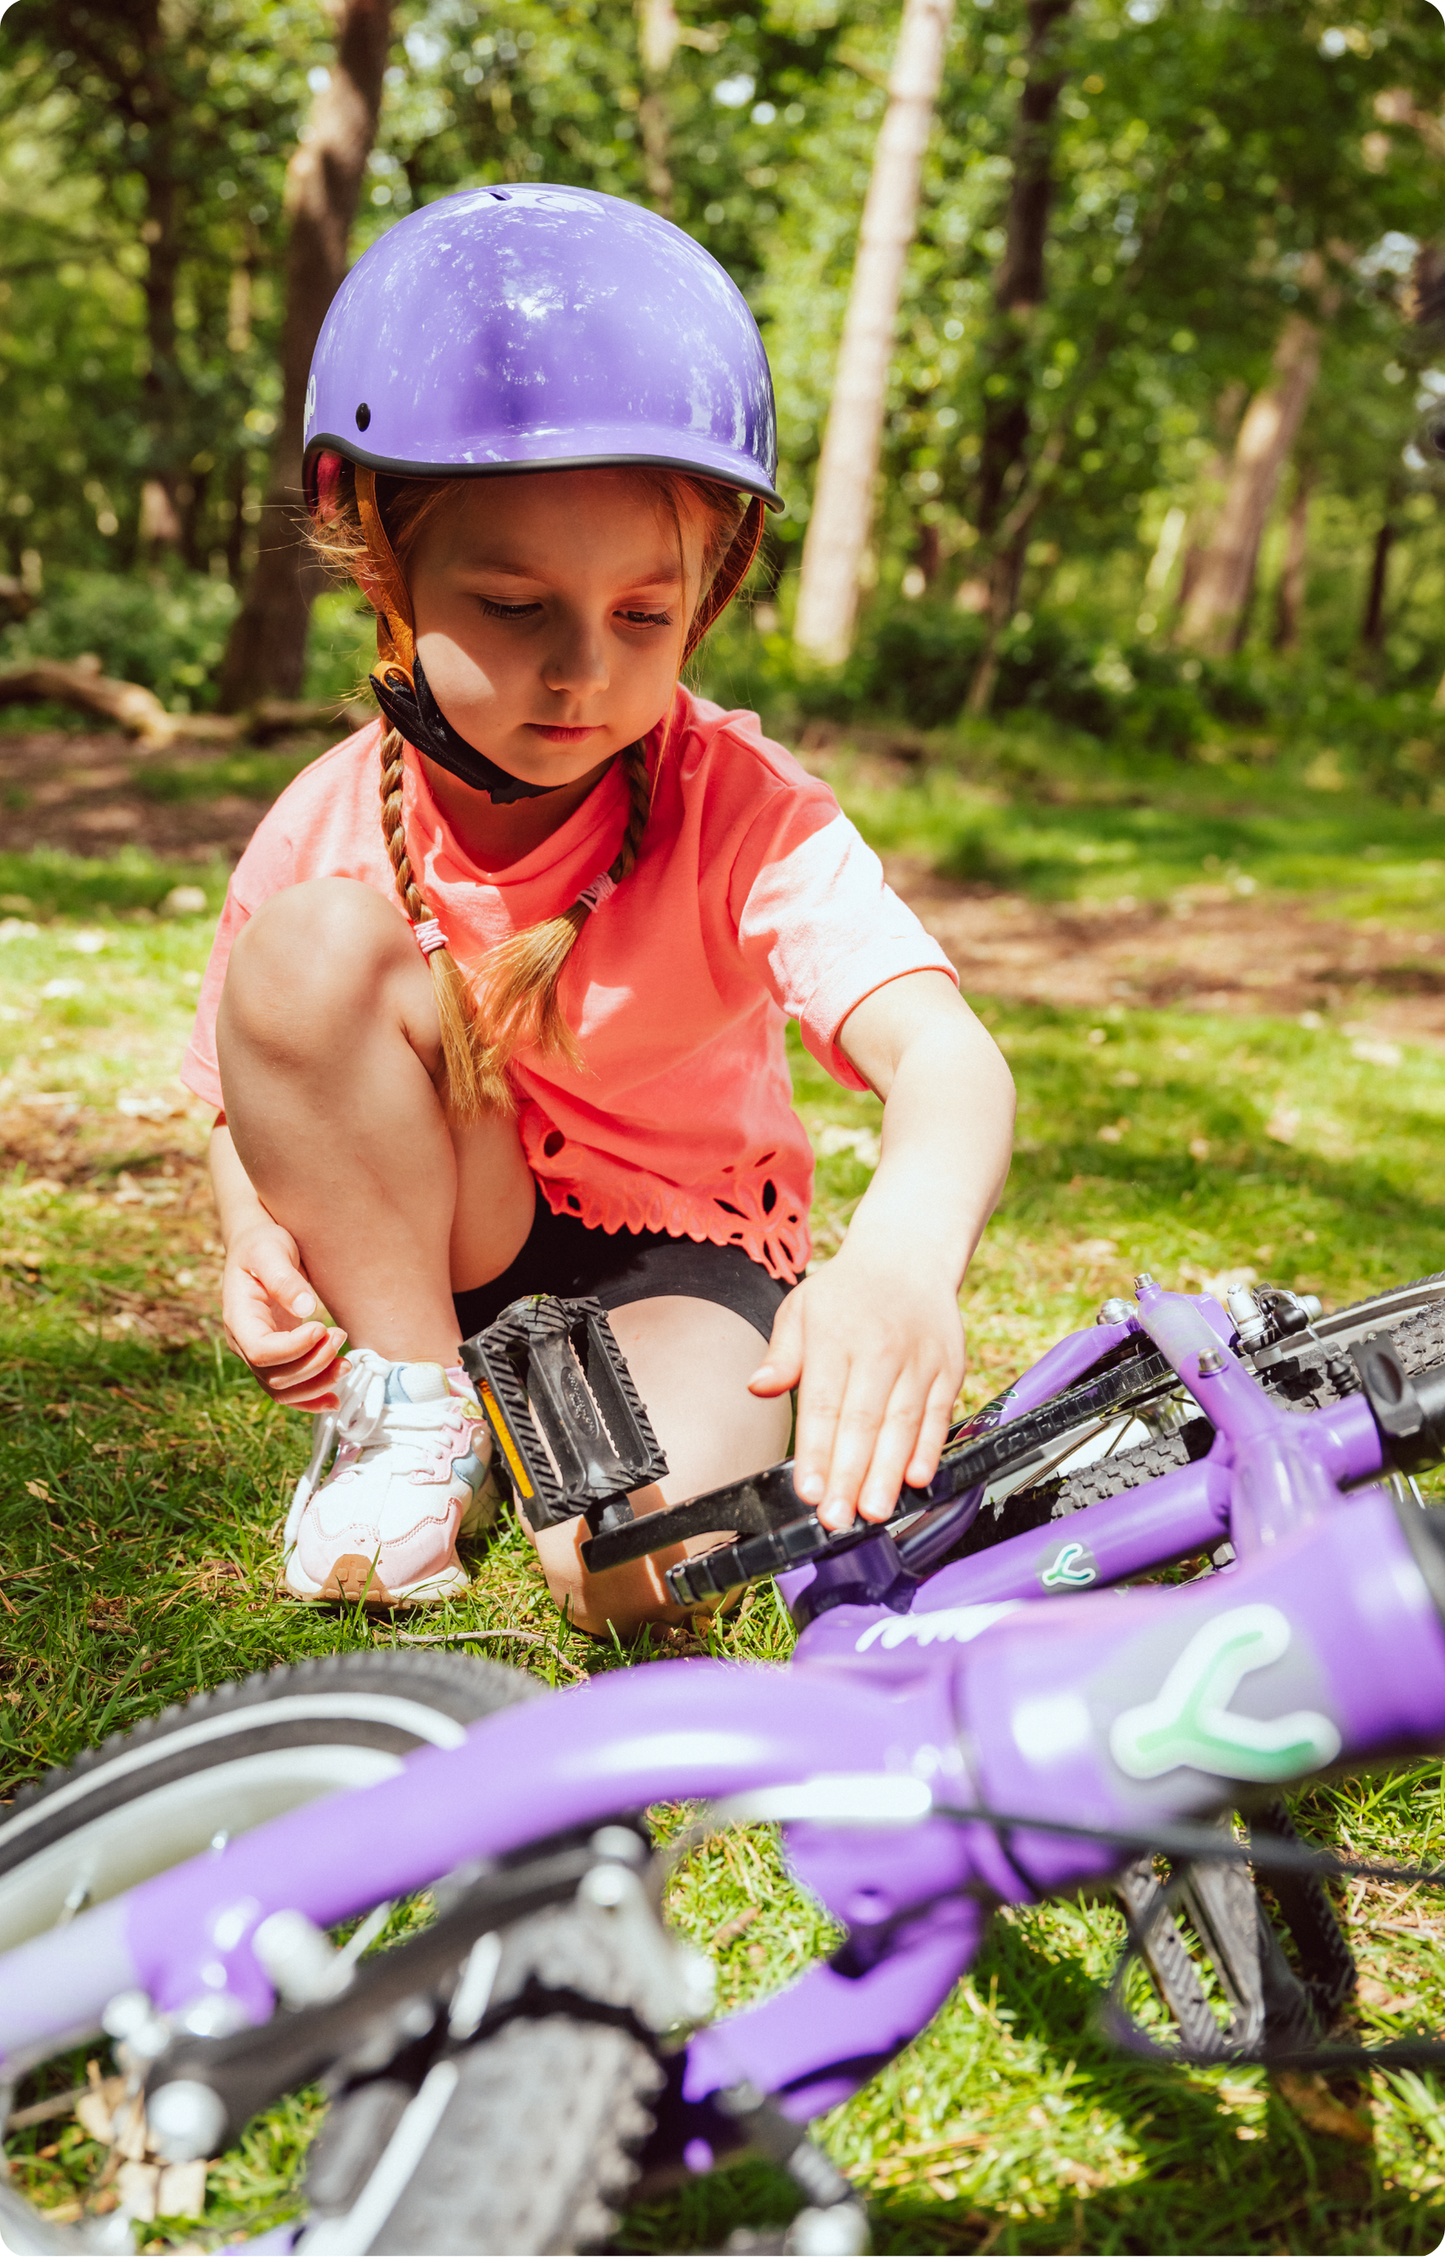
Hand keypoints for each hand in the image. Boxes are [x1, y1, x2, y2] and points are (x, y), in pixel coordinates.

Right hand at [221, 1220, 345, 1412]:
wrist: (258, 1247)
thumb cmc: (263, 1244)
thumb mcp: (270, 1251)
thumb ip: (285, 1278)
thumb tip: (306, 1308)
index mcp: (238, 1317)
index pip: (260, 1351)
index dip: (293, 1348)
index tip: (321, 1327)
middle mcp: (243, 1342)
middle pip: (275, 1377)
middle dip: (314, 1364)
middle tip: (340, 1334)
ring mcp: (258, 1354)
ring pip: (283, 1390)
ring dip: (318, 1383)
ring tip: (347, 1363)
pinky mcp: (277, 1357)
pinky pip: (289, 1391)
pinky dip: (312, 1400)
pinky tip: (335, 1400)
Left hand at [748, 1246, 965, 1531]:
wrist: (908, 1255)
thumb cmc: (846, 1292)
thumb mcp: (801, 1310)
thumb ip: (782, 1355)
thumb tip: (758, 1388)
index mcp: (835, 1337)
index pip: (823, 1404)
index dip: (816, 1451)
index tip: (808, 1490)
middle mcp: (879, 1349)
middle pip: (863, 1421)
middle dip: (849, 1475)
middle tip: (838, 1518)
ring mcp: (918, 1360)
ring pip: (903, 1424)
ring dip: (888, 1473)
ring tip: (875, 1511)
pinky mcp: (948, 1368)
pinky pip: (938, 1414)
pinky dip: (930, 1448)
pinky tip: (917, 1479)